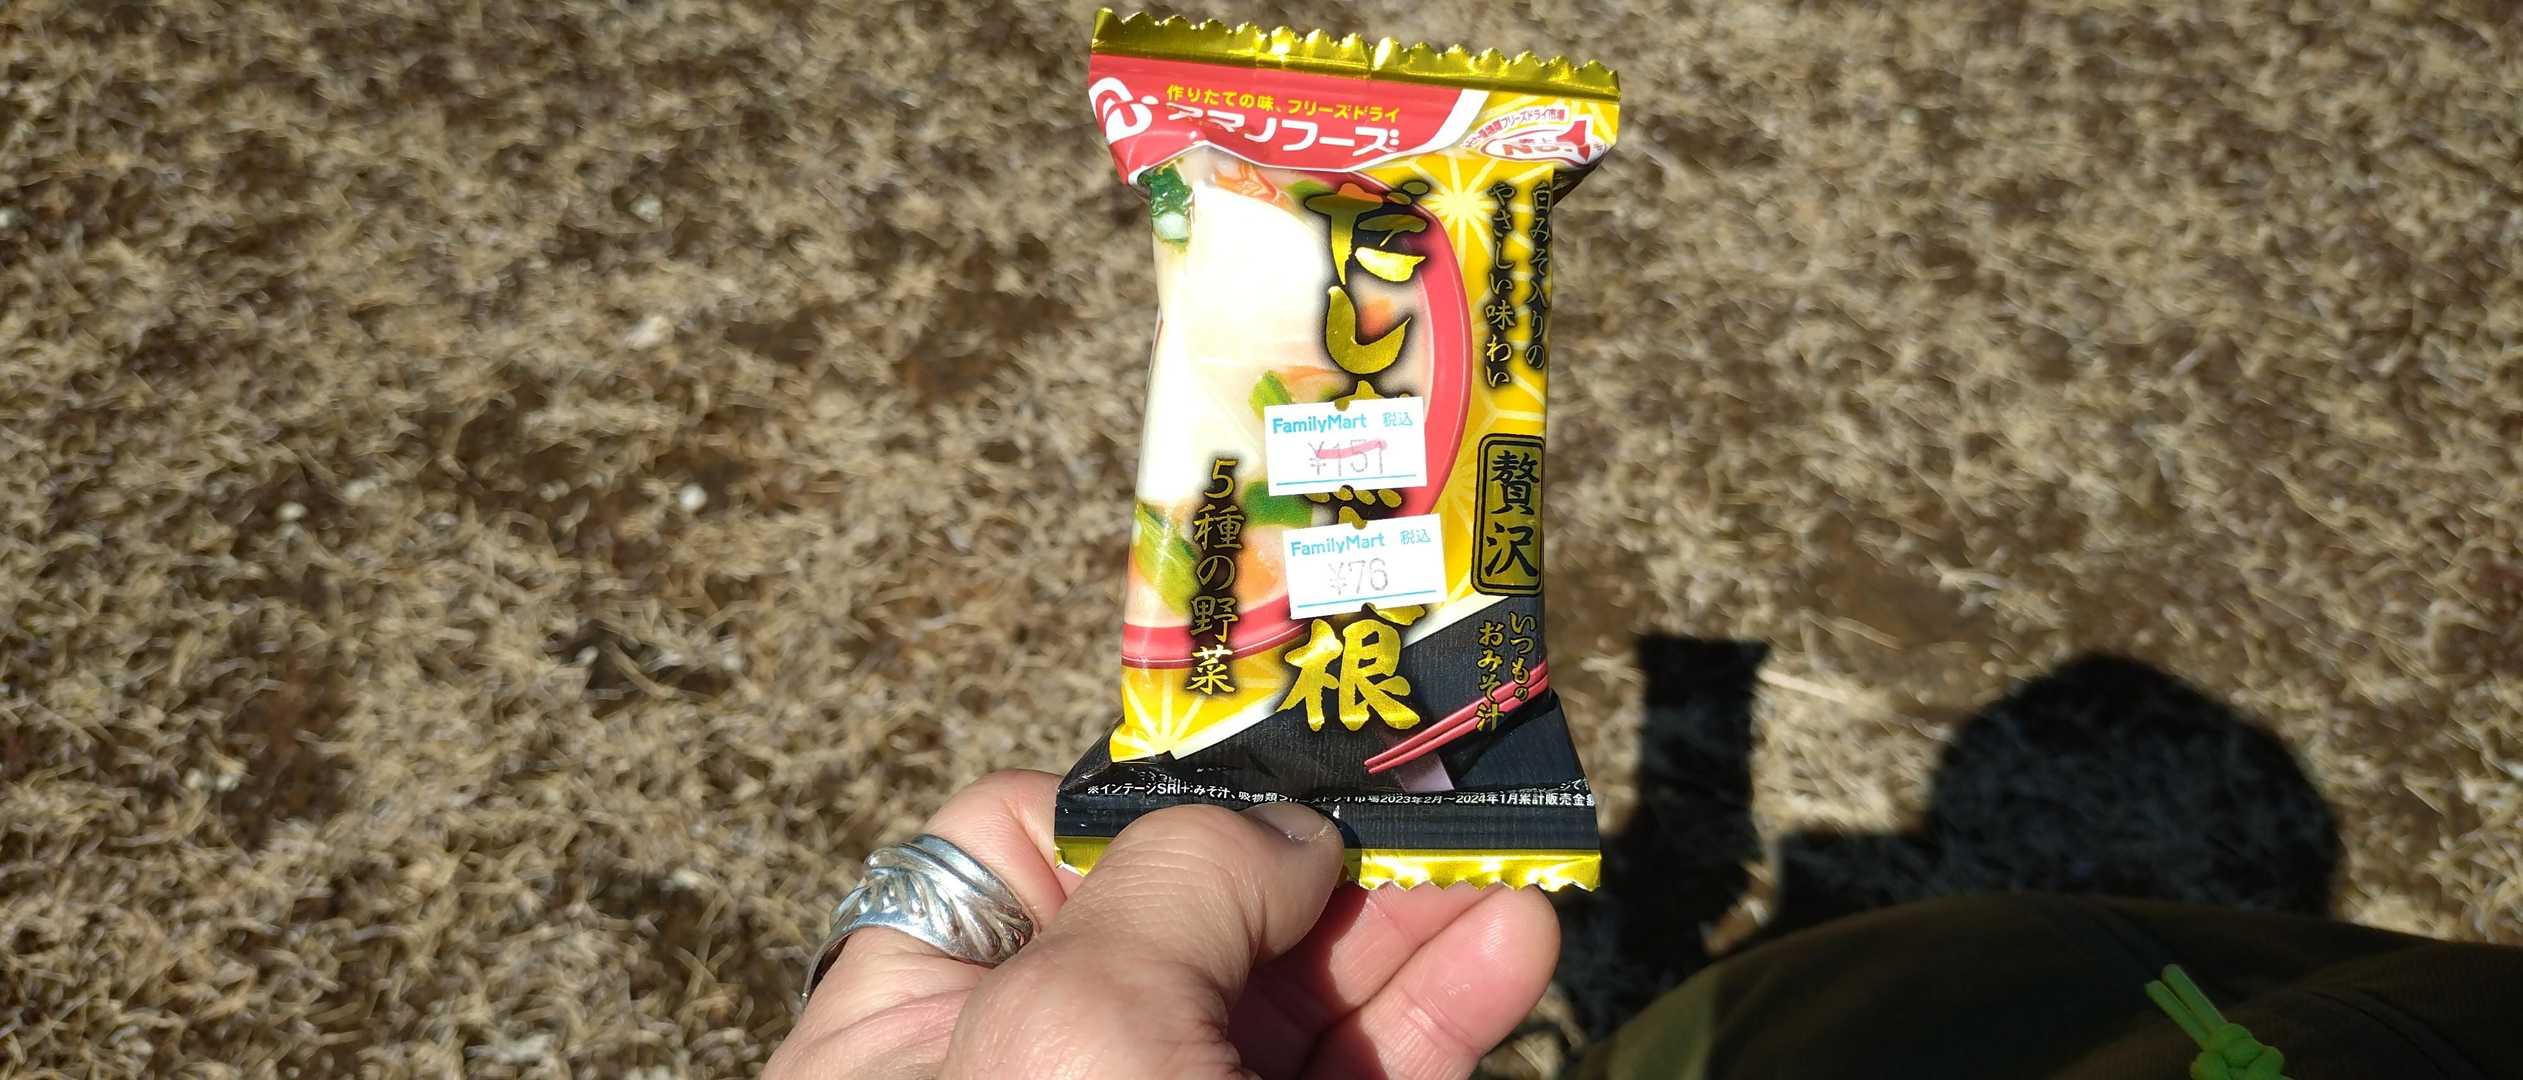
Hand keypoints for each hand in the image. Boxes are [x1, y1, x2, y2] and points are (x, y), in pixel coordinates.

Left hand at [767, 770, 1559, 1078]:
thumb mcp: (1075, 1035)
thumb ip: (1175, 885)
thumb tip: (1278, 834)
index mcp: (909, 1032)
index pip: (1013, 856)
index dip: (1141, 802)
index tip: (1270, 769)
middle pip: (1184, 923)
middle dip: (1318, 855)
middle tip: (1440, 800)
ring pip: (1289, 1011)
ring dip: (1409, 932)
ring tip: (1516, 870)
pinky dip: (1434, 1022)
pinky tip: (1511, 956)